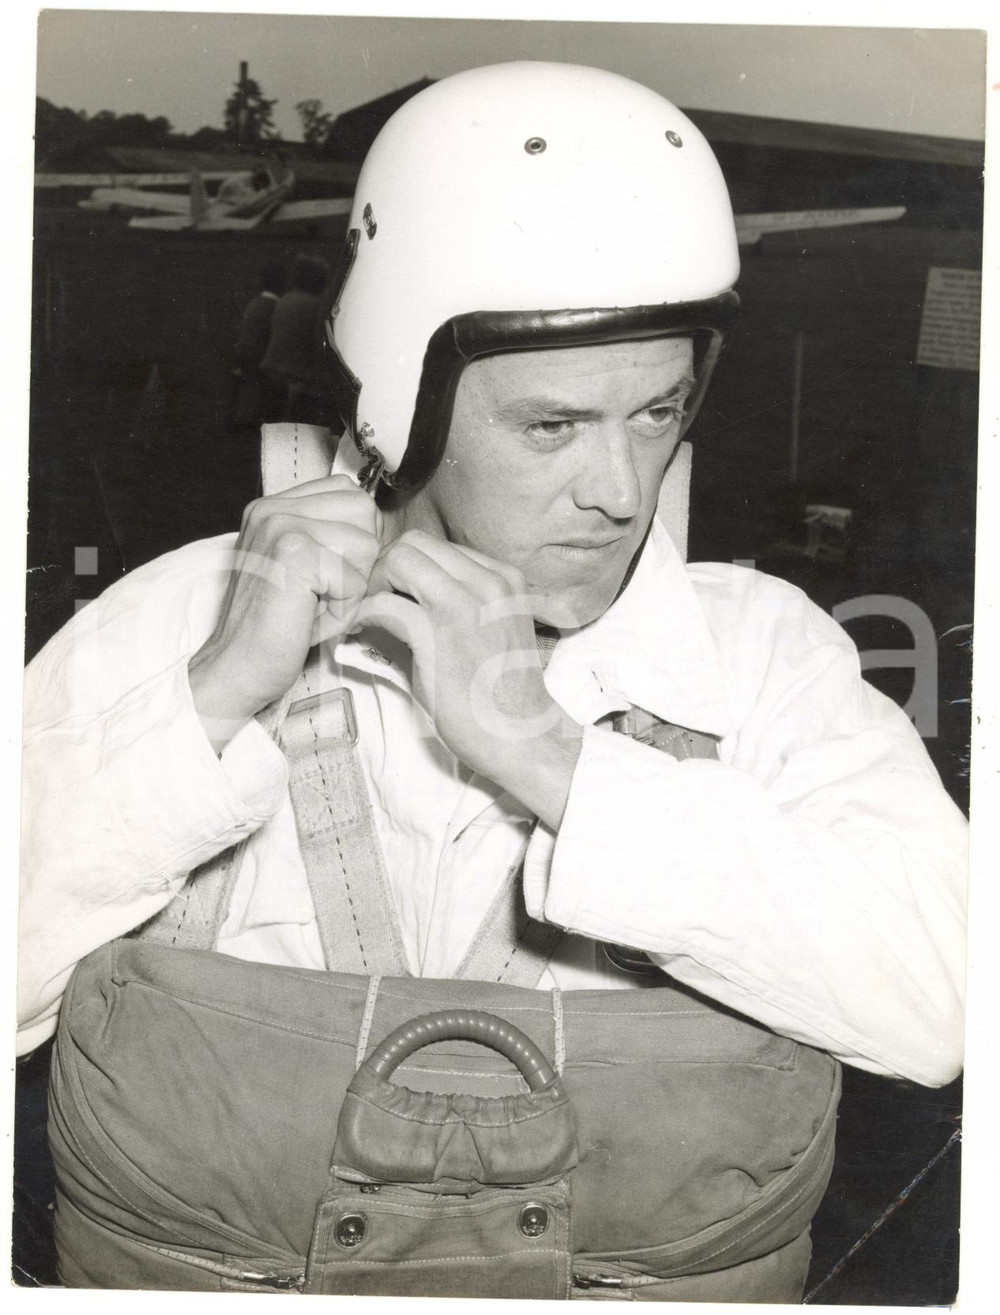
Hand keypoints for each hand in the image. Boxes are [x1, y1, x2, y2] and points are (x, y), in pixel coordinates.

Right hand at [189, 475, 381, 749]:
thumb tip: (378, 523)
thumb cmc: (275, 627)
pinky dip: (344, 608)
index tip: (325, 575)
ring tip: (317, 605)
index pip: (349, 492)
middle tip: (324, 592)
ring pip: (367, 543)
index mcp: (274, 506)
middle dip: (360, 558)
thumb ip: (329, 536)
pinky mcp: (295, 553)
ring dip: (354, 584)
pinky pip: (356, 577)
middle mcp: (274, 507)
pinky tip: (312, 619)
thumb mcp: (302, 567)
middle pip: (365, 511)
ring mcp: (282, 526)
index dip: (356, 536)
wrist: (235, 668)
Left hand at [356, 530, 582, 827]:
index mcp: (503, 577)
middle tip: (379, 601)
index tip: (398, 595)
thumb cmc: (503, 691)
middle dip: (388, 568)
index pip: (439, 546)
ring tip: (372, 615)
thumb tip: (405, 590)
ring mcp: (464, 603)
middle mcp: (487, 581)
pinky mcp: (438, 633)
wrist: (522, 736)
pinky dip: (366, 615)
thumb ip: (458, 602)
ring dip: (376, 585)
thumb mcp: (494, 627)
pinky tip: (364, 631)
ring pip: (399, 559)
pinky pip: (384, 604)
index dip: (410, 568)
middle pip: (414, 542)